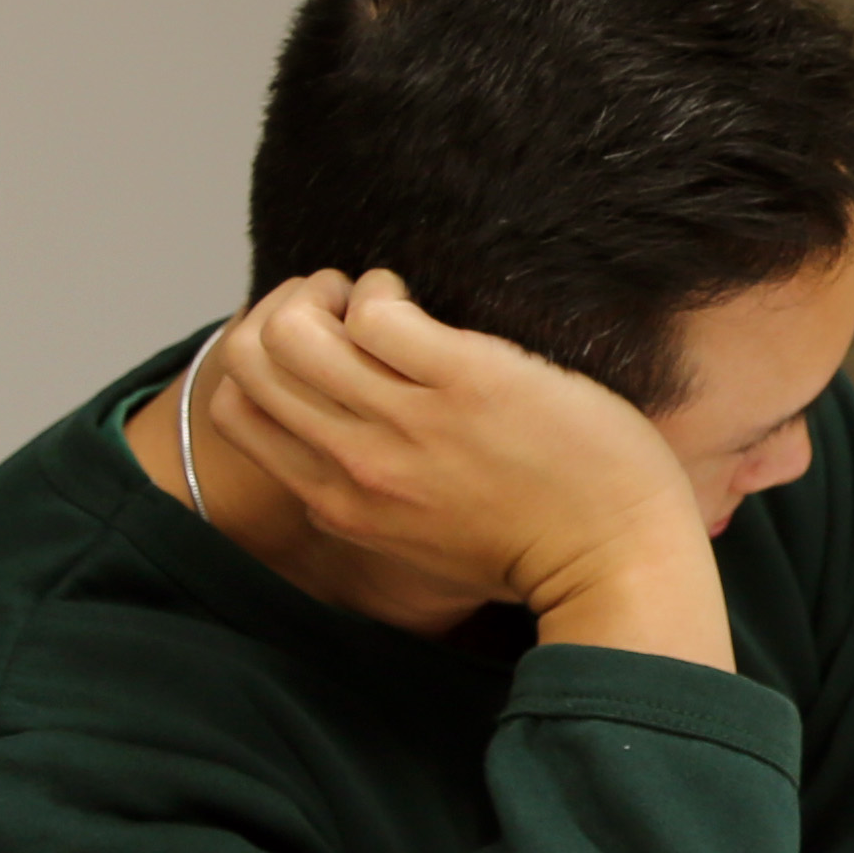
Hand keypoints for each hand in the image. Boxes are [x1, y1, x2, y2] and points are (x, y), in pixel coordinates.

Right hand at [200, 270, 729, 663]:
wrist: (617, 564)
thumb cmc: (534, 547)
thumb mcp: (417, 538)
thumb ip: (366, 493)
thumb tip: (339, 431)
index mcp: (338, 503)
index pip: (237, 412)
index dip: (262, 359)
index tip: (320, 345)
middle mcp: (356, 465)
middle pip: (250, 359)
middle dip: (287, 311)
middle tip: (345, 307)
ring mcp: (407, 425)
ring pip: (294, 329)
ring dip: (331, 292)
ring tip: (383, 299)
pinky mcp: (466, 383)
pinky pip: (379, 311)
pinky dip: (385, 288)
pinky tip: (419, 300)